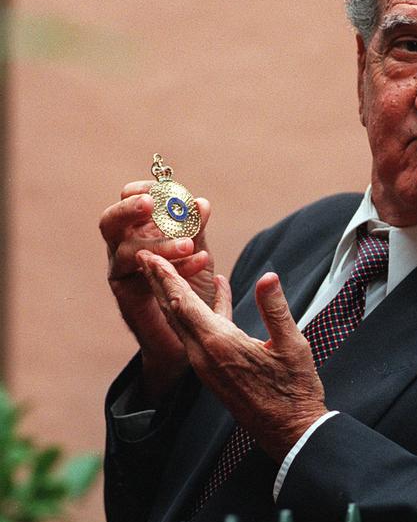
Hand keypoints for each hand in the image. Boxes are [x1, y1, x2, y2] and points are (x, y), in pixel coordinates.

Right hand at [100, 181, 213, 401]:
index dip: (143, 190)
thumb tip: (201, 202)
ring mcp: (121, 270)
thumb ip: (197, 229)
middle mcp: (124, 246)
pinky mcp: (126, 293)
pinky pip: (141, 276)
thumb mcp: (197, 253)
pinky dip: (174, 267)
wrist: (190, 334)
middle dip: (128, 209)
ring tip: (189, 245)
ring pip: (126, 249)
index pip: (130, 201)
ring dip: (159, 243)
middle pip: (110, 220)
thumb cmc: (191, 288)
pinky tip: (200, 263)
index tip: (164, 187)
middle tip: (150, 205)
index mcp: (140, 229)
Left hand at [135, 250, 328, 461]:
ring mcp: (205, 366)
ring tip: (167, 271)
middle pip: (172, 311)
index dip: (166, 276)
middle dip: (158, 281)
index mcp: (219, 344)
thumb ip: (275, 310)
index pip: (182, 303)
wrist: (290, 432)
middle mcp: (203, 355)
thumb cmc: (294, 389)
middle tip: (143, 255)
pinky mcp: (213, 372)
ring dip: (173, 295)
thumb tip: (268, 277)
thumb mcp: (291, 345)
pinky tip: (215, 294)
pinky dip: (196, 311)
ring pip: (182, 323)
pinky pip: (196, 334)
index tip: (149, 254)